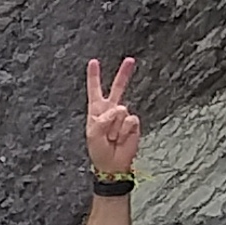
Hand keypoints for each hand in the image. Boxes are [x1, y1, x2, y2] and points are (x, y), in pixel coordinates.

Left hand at [84, 56, 142, 177]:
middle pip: (118, 88)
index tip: (94, 62)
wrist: (112, 164)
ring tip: (111, 137)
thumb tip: (118, 110)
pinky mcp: (133, 123)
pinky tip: (121, 138)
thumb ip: (102, 120)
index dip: (94, 76)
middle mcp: (110, 110)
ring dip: (114, 127)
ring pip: (121, 110)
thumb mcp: (92, 134)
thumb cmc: (99, 150)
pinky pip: (130, 120)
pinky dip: (124, 131)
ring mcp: (123, 116)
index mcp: (96, 111)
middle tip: (130, 60)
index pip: (95, 90)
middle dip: (123, 74)